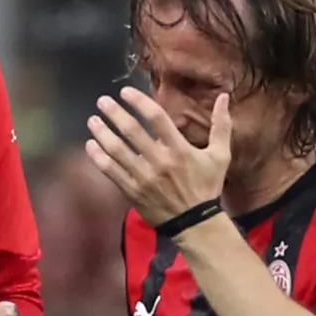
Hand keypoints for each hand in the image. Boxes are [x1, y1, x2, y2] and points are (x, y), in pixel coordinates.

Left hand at [85, 87, 230, 228]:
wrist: (195, 223)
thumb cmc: (207, 186)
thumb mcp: (220, 156)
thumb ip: (221, 125)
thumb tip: (224, 96)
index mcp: (179, 149)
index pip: (156, 118)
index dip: (138, 102)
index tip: (125, 92)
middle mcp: (159, 161)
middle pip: (131, 131)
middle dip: (114, 113)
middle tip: (102, 101)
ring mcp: (143, 177)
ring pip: (117, 150)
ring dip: (102, 132)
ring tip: (93, 120)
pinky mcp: (132, 191)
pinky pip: (111, 171)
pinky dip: (98, 157)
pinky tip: (91, 145)